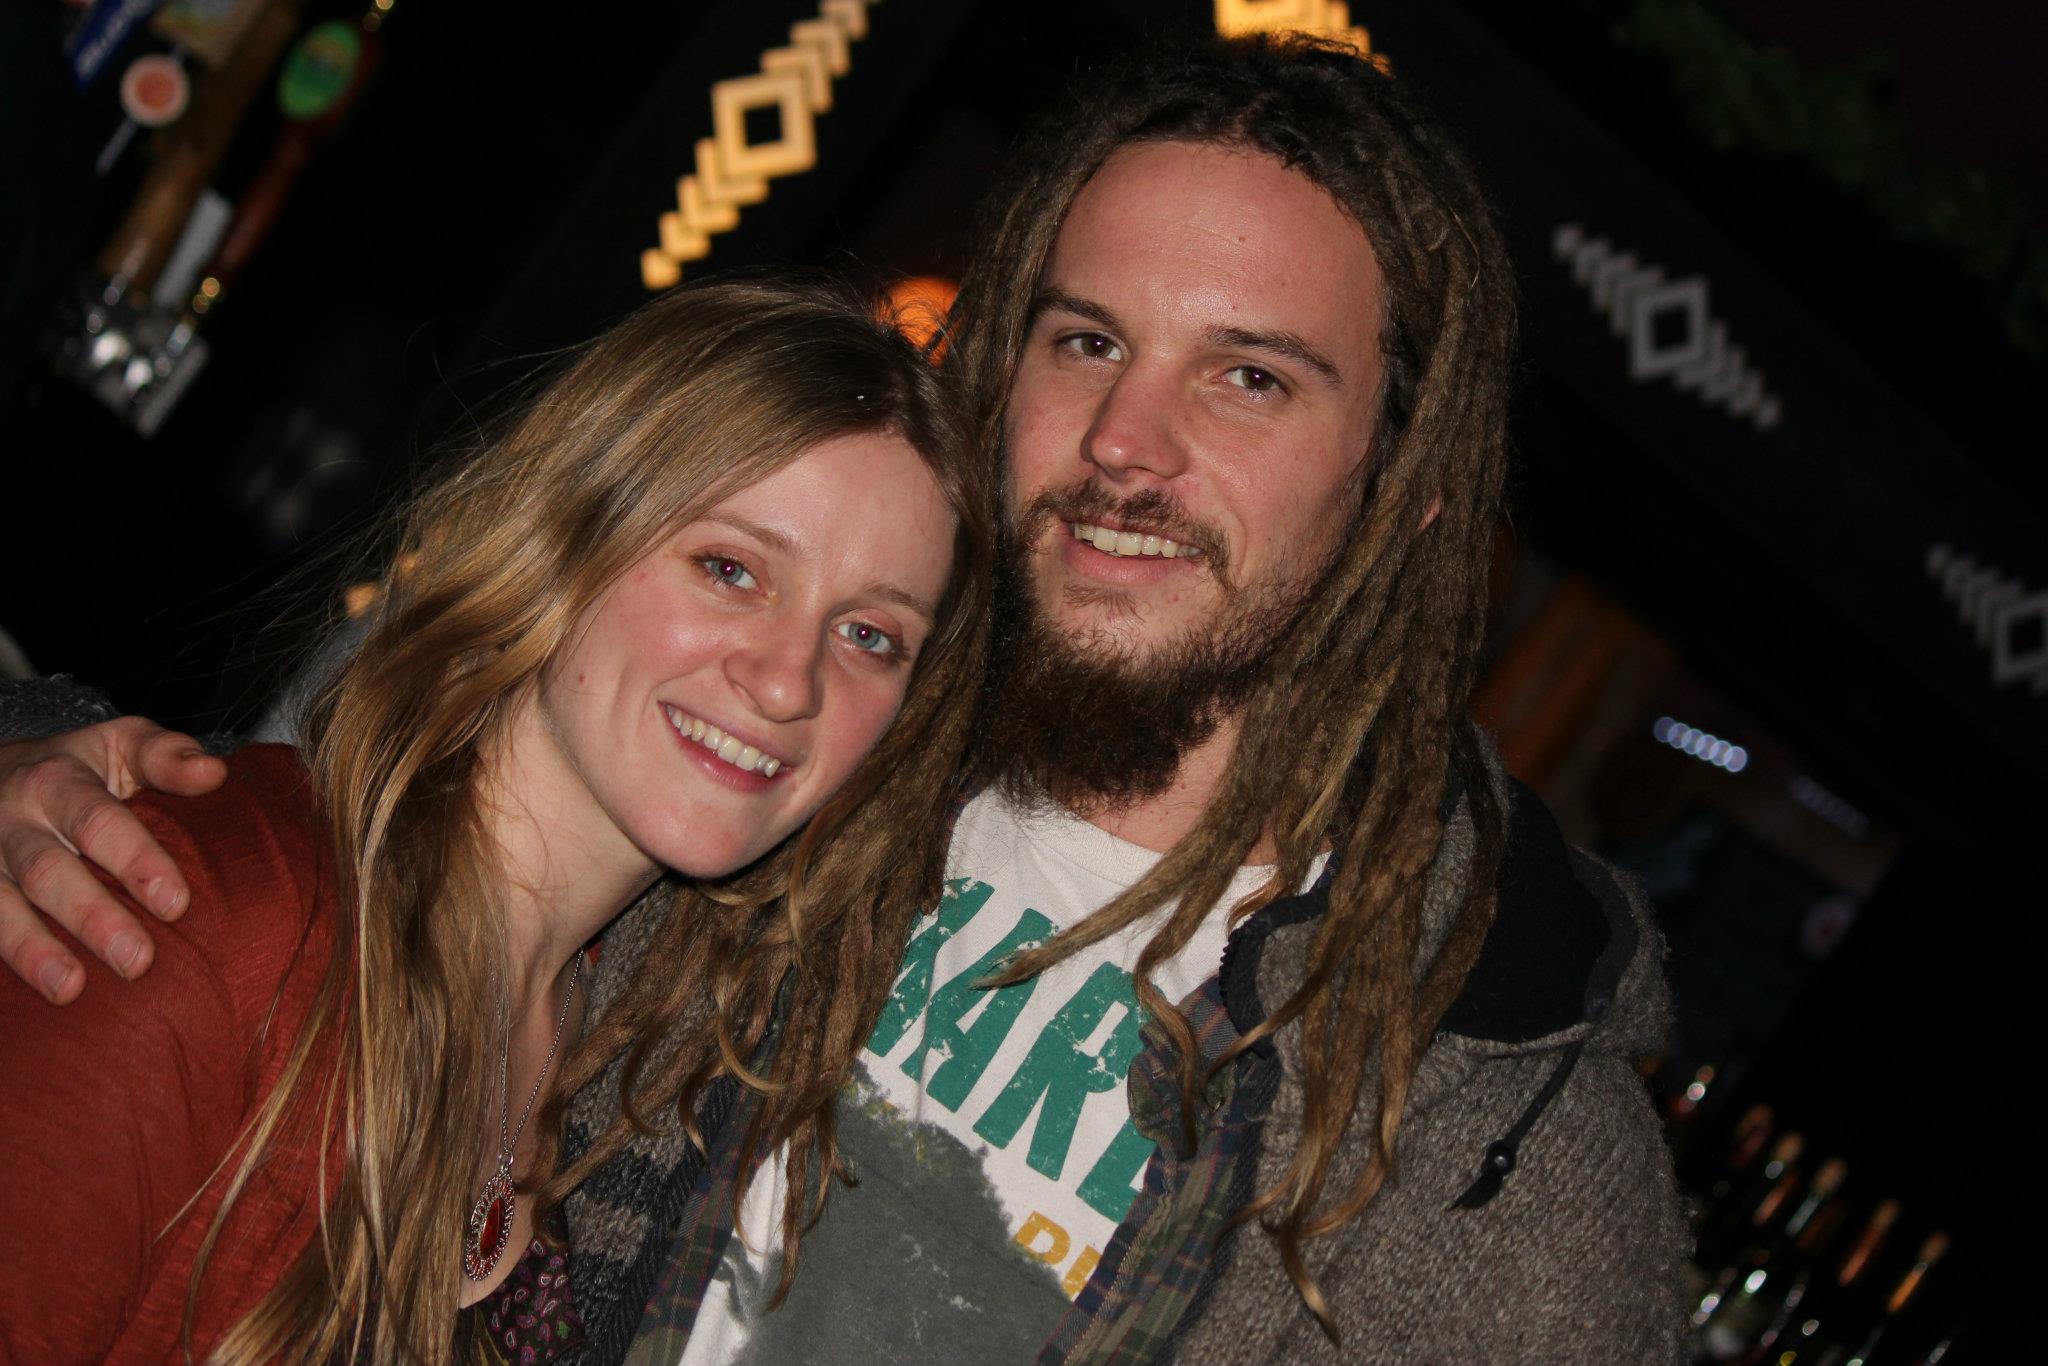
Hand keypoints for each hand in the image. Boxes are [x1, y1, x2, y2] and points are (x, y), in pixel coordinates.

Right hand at [0, 719, 225, 1002]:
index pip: (97, 822)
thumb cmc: (76, 769)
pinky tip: (30, 994)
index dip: (135, 860)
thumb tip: (215, 773)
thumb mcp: (119, 746)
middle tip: (138, 960)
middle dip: (92, 917)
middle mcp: (10, 822)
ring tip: (69, 988)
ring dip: (33, 950)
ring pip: (1, 906)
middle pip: (49, 872)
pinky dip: (3, 957)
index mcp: (55, 781)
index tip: (176, 904)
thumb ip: (167, 757)